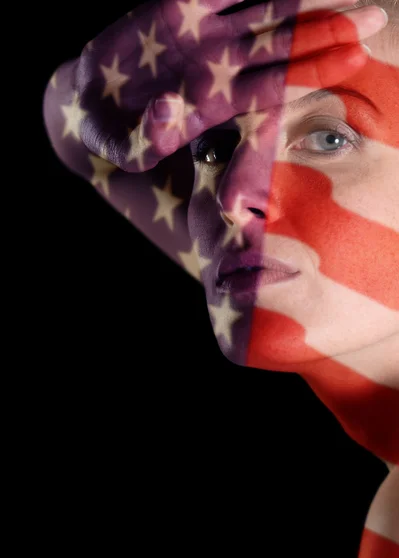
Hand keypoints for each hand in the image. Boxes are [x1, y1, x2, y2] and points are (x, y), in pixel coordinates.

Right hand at [75, 0, 387, 171]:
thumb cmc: (115, 134)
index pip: (276, 84)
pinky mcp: (179, 6)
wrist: (92, 104)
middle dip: (330, 29)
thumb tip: (167, 110)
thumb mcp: (128, 146)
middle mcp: (221, 65)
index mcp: (218, 102)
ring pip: (265, 7)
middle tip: (377, 16)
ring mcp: (204, 33)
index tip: (354, 57)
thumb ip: (149, 137)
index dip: (314, 69)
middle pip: (285, 42)